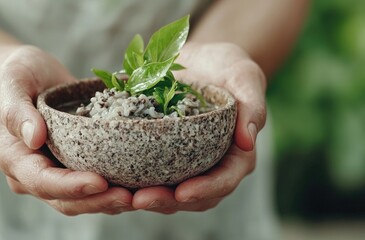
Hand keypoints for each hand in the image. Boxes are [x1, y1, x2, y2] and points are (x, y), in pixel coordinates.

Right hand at [0, 46, 133, 214]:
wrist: (35, 76)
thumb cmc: (20, 75)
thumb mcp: (12, 82)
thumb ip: (17, 110)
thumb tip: (34, 137)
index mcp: (17, 160)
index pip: (43, 182)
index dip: (71, 186)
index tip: (99, 182)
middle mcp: (37, 174)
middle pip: (68, 201)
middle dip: (100, 201)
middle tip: (131, 197)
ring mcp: (59, 173)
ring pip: (86, 200)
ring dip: (114, 201)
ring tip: (144, 196)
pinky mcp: (78, 166)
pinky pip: (98, 185)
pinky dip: (119, 187)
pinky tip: (144, 183)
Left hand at [131, 42, 265, 212]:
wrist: (199, 60)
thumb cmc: (228, 66)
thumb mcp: (244, 76)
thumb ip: (252, 105)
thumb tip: (248, 141)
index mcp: (234, 153)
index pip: (223, 179)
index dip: (204, 190)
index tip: (181, 193)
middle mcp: (210, 162)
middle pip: (193, 194)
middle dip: (168, 201)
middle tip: (140, 200)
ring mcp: (184, 160)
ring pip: (169, 189)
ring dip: (148, 196)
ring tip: (123, 196)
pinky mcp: (162, 151)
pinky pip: (149, 171)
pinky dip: (133, 178)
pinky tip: (112, 176)